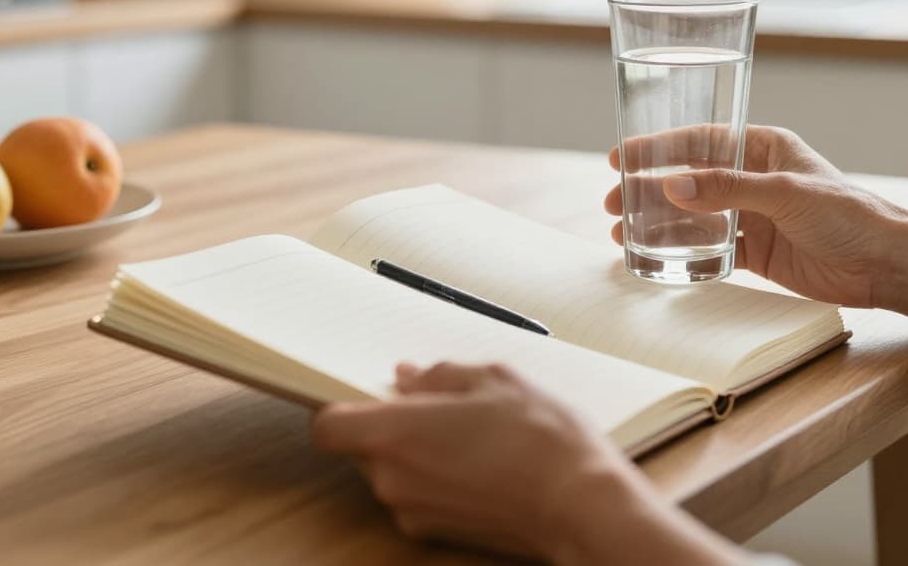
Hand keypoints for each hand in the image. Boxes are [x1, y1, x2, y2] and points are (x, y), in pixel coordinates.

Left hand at [311, 362, 643, 558]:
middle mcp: (393, 479)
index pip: (327, 425)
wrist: (580, 504)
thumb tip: (409, 378)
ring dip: (416, 452)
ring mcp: (413, 511)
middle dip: (391, 425)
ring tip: (470, 433)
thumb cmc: (540, 439)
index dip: (340, 406)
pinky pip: (418, 495)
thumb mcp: (493, 379)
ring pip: (392, 472)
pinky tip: (480, 462)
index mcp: (394, 434)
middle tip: (438, 405)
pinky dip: (436, 477)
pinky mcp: (437, 532)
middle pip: (362, 447)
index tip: (363, 392)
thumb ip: (440, 375)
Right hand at [606, 125, 907, 334]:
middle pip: (688, 178)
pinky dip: (681, 253)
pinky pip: (709, 249)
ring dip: (657, 223)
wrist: (886, 263)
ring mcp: (753, 215)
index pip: (699, 140)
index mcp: (763, 147)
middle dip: (647, 188)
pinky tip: (654, 258)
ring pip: (693, 216)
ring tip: (620, 232)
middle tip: (611, 201)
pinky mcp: (757, 252)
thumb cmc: (848, 214)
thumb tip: (671, 186)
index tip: (621, 157)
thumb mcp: (786, 193)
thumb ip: (728, 190)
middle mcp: (754, 178)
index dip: (658, 146)